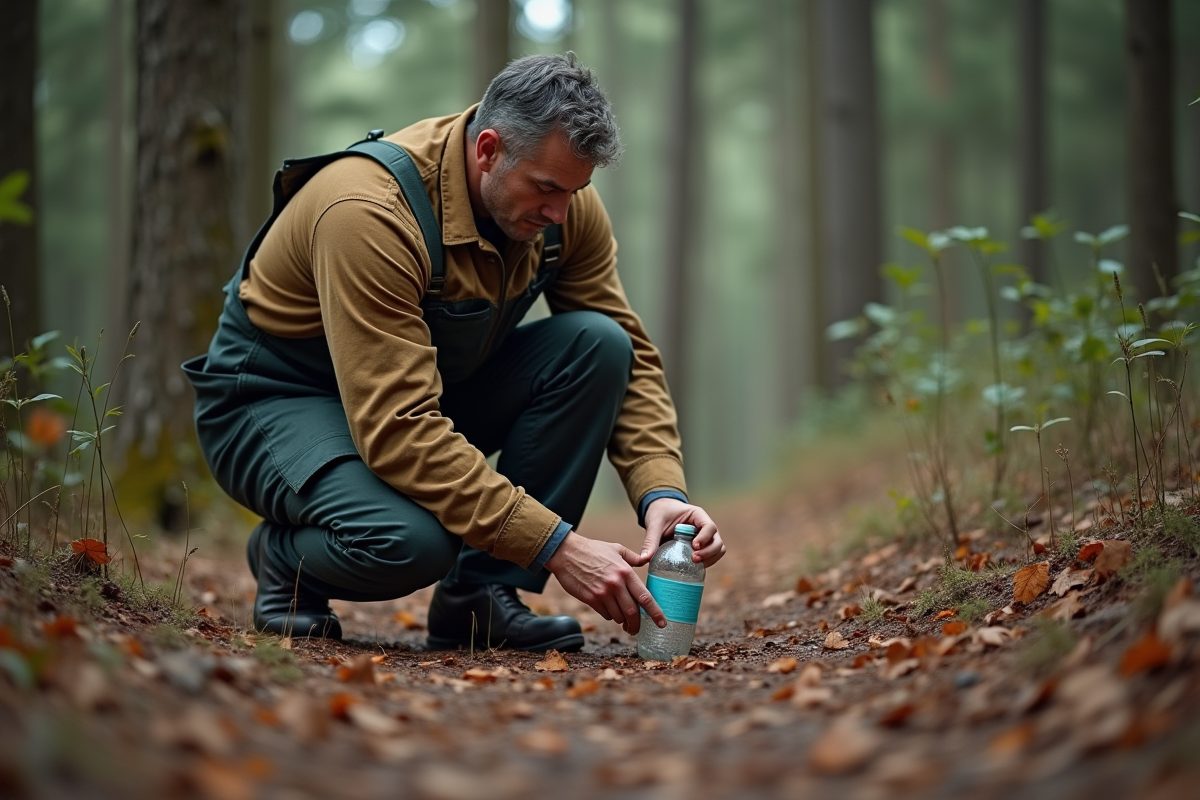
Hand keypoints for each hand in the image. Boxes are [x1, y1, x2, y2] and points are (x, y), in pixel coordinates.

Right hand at [545, 531, 665, 634]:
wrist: (566, 553)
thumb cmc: (592, 549)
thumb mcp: (616, 549)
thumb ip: (633, 558)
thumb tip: (646, 559)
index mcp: (625, 572)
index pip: (645, 597)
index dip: (655, 613)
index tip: (662, 623)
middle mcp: (616, 584)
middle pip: (632, 613)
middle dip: (636, 625)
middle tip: (636, 629)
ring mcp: (602, 593)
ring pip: (618, 616)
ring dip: (621, 620)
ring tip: (620, 617)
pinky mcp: (590, 599)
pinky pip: (605, 614)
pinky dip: (609, 615)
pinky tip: (607, 608)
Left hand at [641, 498, 725, 567]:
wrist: (660, 513)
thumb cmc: (660, 514)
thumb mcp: (655, 524)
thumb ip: (650, 540)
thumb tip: (643, 560)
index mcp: (697, 516)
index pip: (709, 526)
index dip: (705, 538)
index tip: (693, 546)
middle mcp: (705, 527)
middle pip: (717, 542)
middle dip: (708, 552)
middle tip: (693, 559)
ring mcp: (705, 538)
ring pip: (718, 550)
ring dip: (710, 559)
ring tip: (694, 565)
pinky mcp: (701, 548)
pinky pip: (710, 557)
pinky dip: (706, 563)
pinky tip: (693, 569)